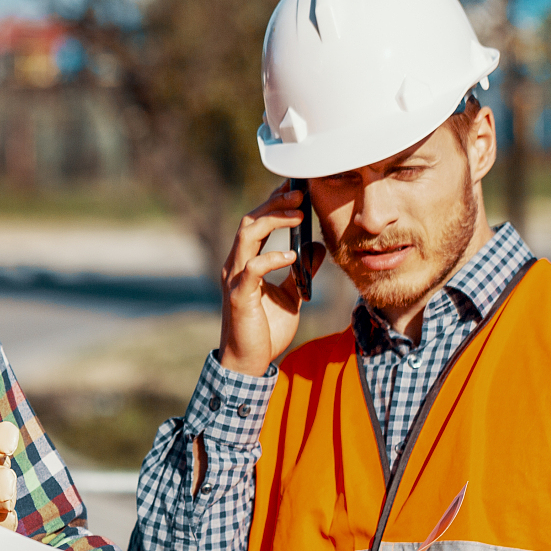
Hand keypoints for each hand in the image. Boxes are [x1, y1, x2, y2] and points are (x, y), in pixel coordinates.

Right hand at [220, 183, 325, 377]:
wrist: (250, 362)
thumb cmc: (266, 330)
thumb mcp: (292, 295)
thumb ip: (301, 271)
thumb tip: (316, 247)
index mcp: (246, 263)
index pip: (257, 222)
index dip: (274, 202)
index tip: (296, 188)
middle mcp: (236, 266)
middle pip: (250, 220)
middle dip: (274, 202)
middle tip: (300, 192)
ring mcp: (235, 279)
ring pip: (247, 235)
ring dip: (273, 219)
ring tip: (298, 214)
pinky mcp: (239, 296)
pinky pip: (253, 269)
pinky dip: (273, 258)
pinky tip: (292, 256)